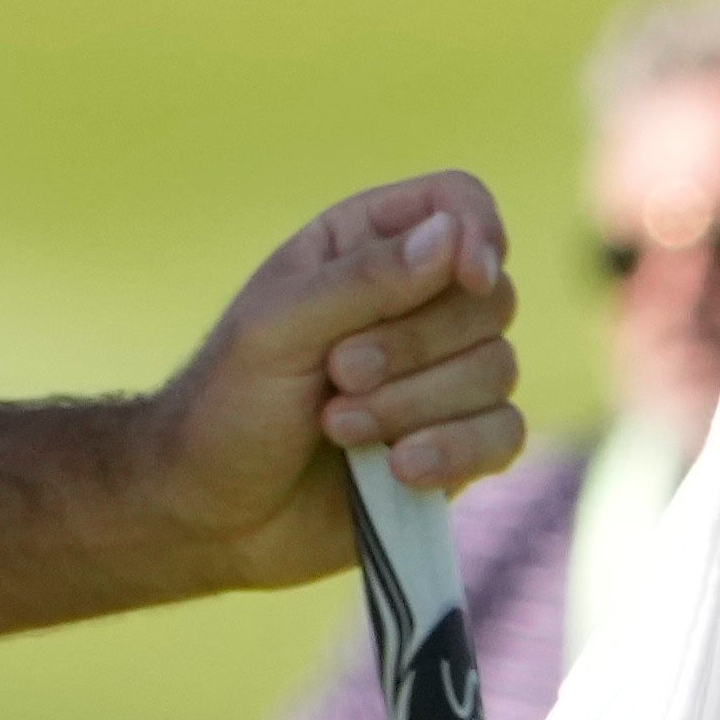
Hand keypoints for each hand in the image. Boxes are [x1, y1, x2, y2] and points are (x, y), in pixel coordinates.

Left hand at [157, 178, 524, 590]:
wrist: (215, 516)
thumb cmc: (228, 408)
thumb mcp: (276, 328)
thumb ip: (362, 279)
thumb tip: (452, 237)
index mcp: (365, 248)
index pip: (458, 203)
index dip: (478, 231)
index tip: (466, 275)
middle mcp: (415, 304)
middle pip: (488, 295)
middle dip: (415, 344)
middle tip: (337, 374)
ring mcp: (443, 377)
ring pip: (497, 368)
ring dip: (415, 405)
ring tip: (338, 428)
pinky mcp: (458, 447)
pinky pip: (504, 432)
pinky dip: (454, 451)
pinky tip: (399, 469)